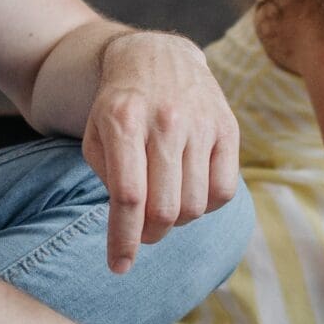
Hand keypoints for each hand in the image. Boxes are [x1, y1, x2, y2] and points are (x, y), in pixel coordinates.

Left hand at [80, 31, 240, 272]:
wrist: (157, 57)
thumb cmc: (119, 108)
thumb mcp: (95, 135)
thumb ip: (108, 179)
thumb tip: (130, 227)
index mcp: (123, 120)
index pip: (128, 197)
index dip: (124, 240)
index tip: (119, 267)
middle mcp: (166, 120)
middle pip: (164, 208)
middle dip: (149, 235)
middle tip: (143, 234)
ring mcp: (201, 122)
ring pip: (194, 205)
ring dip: (177, 221)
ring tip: (164, 206)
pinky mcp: (227, 127)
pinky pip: (224, 190)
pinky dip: (206, 206)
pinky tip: (190, 193)